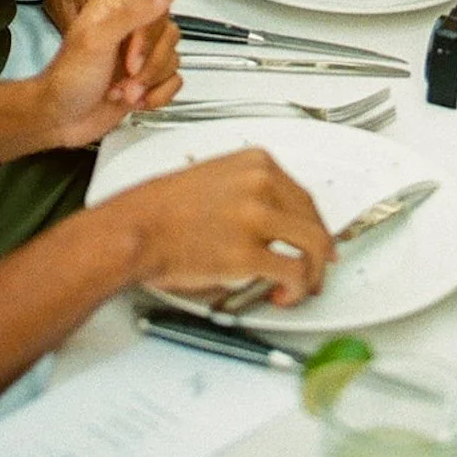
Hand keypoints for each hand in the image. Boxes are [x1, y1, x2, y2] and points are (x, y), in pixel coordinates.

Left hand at [39, 0, 180, 146]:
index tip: (130, 59)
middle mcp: (131, 29)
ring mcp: (139, 56)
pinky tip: (137, 100)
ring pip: (173, 60)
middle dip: (150, 66)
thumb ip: (133, 14)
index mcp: (117, 9)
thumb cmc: (66, 82)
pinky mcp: (146, 79)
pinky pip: (173, 82)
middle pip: (169, 37)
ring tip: (125, 92)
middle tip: (127, 77)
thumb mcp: (96, 41)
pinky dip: (158, 96)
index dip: (148, 40)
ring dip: (150, 83)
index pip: (158, 12)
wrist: (58, 121)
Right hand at [105, 149, 334, 305]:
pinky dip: (297, 288)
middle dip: (320, 250)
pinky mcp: (248, 253)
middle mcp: (262, 184)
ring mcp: (257, 217)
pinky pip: (293, 271)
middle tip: (317, 269)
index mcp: (256, 162)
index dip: (313, 224)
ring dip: (314, 272)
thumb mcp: (215, 178)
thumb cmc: (162, 210)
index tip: (316, 239)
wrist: (136, 229)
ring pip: (314, 244)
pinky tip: (282, 294)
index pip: (303, 195)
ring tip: (303, 287)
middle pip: (313, 219)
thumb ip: (249, 191)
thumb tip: (273, 219)